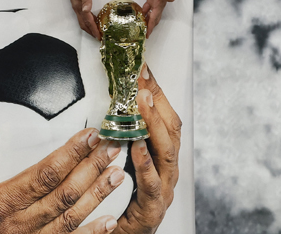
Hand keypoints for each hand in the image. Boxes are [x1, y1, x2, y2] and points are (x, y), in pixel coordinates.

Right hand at [0, 123, 125, 232]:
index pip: (44, 174)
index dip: (72, 154)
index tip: (90, 135)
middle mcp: (18, 228)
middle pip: (65, 194)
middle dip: (93, 168)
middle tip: (114, 147)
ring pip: (72, 219)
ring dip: (98, 195)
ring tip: (119, 173)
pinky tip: (109, 221)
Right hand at [62, 0, 100, 40]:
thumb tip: (87, 10)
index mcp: (79, 6)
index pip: (87, 21)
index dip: (93, 29)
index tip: (98, 37)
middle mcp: (77, 8)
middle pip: (83, 24)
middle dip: (90, 32)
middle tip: (98, 38)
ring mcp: (77, 6)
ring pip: (83, 20)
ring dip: (89, 27)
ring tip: (96, 32)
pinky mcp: (78, 2)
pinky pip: (83, 15)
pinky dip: (88, 20)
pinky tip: (93, 19)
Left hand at [113, 65, 181, 233]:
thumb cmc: (118, 208)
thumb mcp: (118, 167)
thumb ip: (118, 141)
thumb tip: (109, 109)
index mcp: (158, 160)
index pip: (164, 120)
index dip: (156, 93)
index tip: (143, 69)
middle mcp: (166, 173)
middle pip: (171, 131)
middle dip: (158, 102)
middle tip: (143, 78)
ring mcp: (162, 192)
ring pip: (167, 154)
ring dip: (154, 124)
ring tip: (142, 102)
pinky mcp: (151, 211)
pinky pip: (151, 186)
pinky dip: (145, 165)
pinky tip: (136, 147)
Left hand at [142, 0, 174, 37]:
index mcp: (160, 3)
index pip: (155, 18)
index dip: (151, 26)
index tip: (148, 34)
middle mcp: (158, 4)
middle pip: (154, 19)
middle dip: (150, 27)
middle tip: (143, 35)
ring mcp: (155, 1)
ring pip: (151, 15)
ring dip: (147, 21)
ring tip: (141, 28)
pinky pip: (148, 8)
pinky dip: (144, 13)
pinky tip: (139, 16)